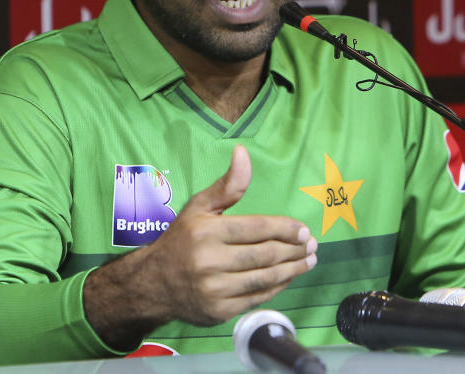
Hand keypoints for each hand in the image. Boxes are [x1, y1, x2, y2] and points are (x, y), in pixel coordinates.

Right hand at [146, 144, 317, 325]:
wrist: (153, 283)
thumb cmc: (181, 239)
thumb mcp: (199, 207)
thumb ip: (227, 184)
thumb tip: (243, 153)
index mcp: (206, 232)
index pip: (256, 228)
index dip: (284, 229)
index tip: (303, 230)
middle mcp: (209, 261)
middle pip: (264, 254)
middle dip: (294, 250)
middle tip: (312, 245)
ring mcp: (214, 289)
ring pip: (265, 278)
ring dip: (292, 269)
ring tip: (308, 261)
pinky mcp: (219, 311)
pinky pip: (257, 298)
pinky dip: (277, 287)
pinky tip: (288, 277)